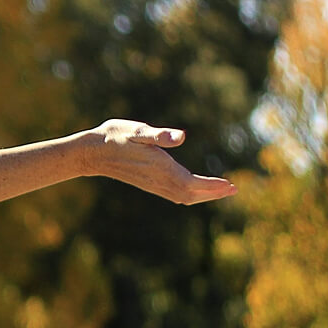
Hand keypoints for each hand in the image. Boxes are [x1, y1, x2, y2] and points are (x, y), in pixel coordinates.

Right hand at [86, 119, 236, 203]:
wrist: (93, 152)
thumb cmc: (115, 137)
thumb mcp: (137, 131)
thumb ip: (158, 135)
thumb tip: (180, 137)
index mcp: (160, 168)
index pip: (192, 183)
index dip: (212, 186)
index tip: (230, 185)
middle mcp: (158, 180)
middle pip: (191, 194)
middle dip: (213, 193)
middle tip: (234, 190)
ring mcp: (153, 184)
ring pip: (184, 196)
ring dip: (203, 195)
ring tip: (220, 191)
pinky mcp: (149, 183)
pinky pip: (175, 194)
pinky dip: (190, 194)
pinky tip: (194, 190)